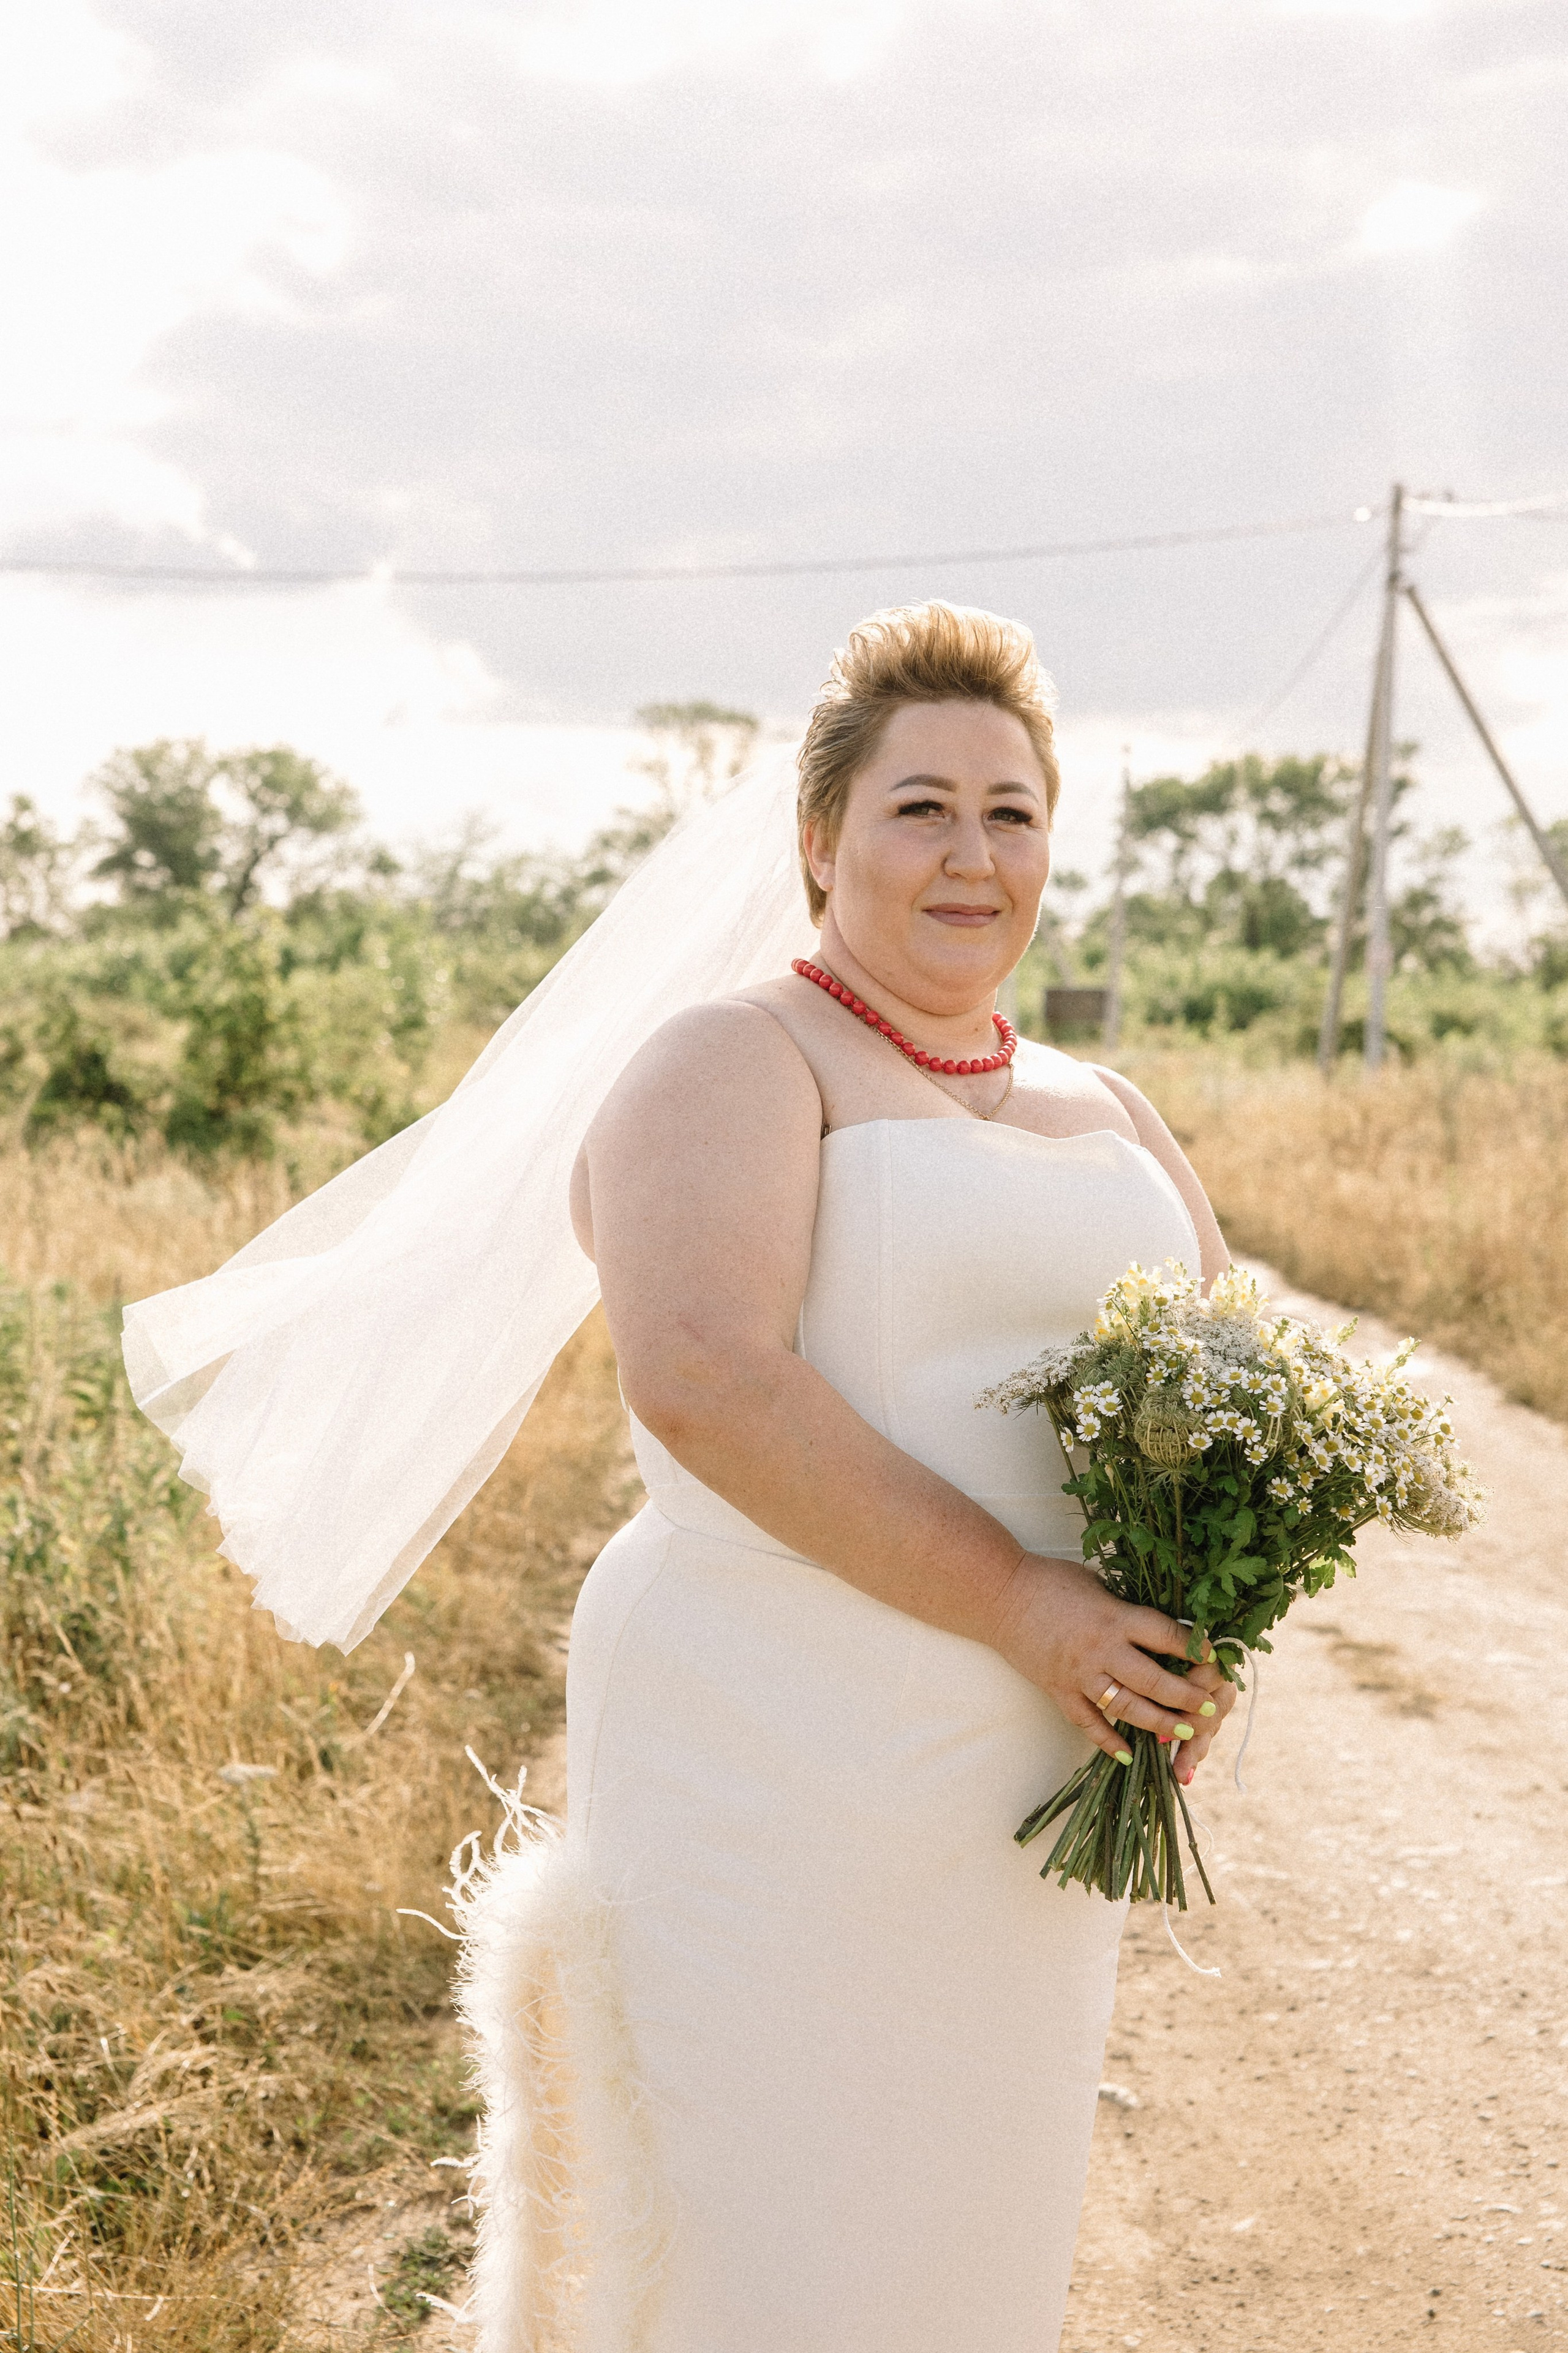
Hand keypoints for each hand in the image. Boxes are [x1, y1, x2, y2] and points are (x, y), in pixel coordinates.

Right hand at [991, 1552, 1237, 1779]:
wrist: (998, 1595)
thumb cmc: (1050, 1580)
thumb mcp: (1096, 1584)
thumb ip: (1124, 1608)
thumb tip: (1158, 1625)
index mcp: (1114, 1616)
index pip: (1166, 1636)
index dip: (1195, 1648)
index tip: (1214, 1657)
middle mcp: (1101, 1649)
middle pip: (1154, 1680)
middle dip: (1186, 1696)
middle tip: (1208, 1707)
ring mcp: (1079, 1674)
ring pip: (1126, 1707)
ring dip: (1158, 1722)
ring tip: (1182, 1732)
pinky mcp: (1058, 1690)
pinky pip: (1087, 1722)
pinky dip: (1107, 1741)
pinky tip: (1126, 1755)